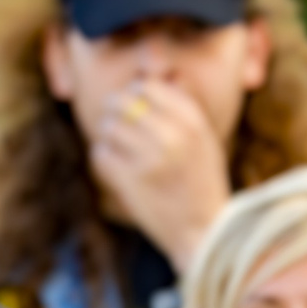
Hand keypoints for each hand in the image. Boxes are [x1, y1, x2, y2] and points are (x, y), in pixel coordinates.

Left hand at [85, 77, 234, 272]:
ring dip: (108, 137)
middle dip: (116, 111)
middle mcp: (174, 135)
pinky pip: (100, 154)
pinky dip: (103, 159)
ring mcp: (151, 158)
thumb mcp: (205, 139)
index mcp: (194, 121)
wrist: (206, 232)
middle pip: (122, 101)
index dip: (136, 93)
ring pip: (108, 126)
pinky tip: (116, 167)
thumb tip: (160, 75)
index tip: (136, 107)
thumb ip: (183, 105)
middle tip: (120, 125)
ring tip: (120, 149)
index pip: (148, 85)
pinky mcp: (131, 181)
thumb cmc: (202, 182)